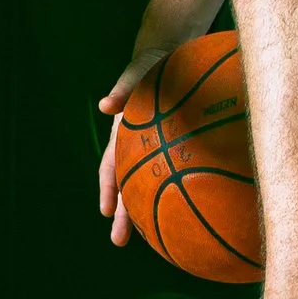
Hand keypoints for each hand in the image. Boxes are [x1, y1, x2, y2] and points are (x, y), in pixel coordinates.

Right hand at [95, 46, 172, 244]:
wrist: (170, 57)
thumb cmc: (151, 68)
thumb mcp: (136, 75)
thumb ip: (122, 89)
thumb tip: (106, 106)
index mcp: (122, 135)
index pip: (110, 167)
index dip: (107, 190)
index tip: (105, 212)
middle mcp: (135, 147)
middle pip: (127, 185)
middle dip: (122, 214)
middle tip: (118, 241)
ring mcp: (154, 150)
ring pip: (149, 184)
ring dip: (147, 210)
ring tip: (153, 238)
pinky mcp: (175, 149)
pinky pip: (174, 174)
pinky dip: (176, 192)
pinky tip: (191, 210)